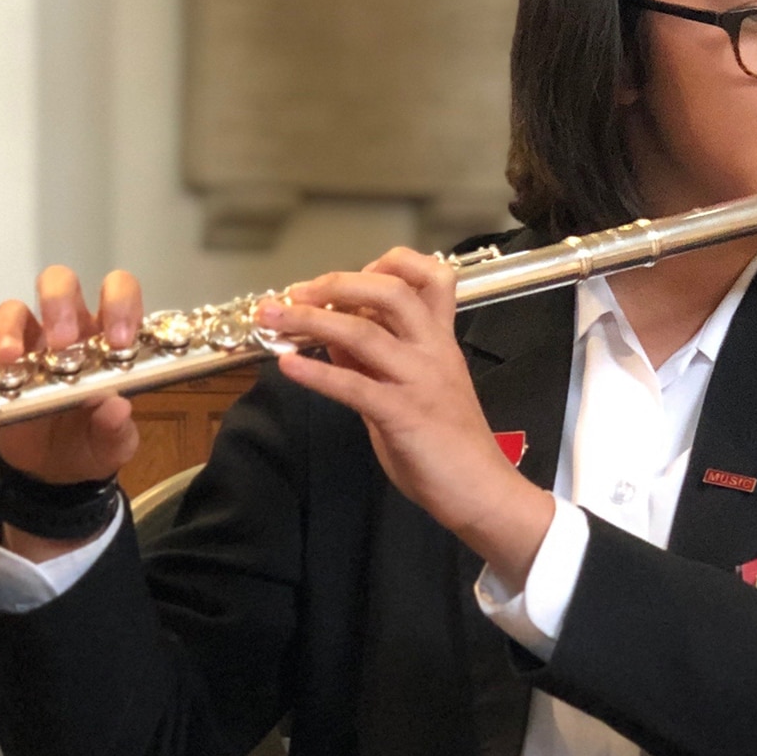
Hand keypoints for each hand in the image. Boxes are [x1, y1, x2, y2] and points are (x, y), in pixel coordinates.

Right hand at [0, 267, 143, 560]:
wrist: (54, 474)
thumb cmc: (91, 442)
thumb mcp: (113, 443)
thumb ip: (116, 428)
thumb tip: (116, 408)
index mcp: (104, 339)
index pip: (119, 294)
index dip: (120, 303)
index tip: (118, 338)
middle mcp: (65, 333)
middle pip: (60, 285)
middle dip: (59, 302)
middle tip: (61, 340)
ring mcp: (26, 349)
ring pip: (14, 312)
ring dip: (10, 328)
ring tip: (10, 357)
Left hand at [259, 248, 554, 588]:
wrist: (482, 491)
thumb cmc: (449, 446)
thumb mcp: (412, 390)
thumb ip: (376, 361)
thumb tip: (332, 335)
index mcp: (441, 340)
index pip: (430, 277)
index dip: (387, 264)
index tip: (348, 278)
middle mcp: (434, 350)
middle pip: (390, 291)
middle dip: (337, 283)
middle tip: (295, 292)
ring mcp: (420, 380)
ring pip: (364, 332)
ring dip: (311, 320)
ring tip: (274, 318)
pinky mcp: (404, 415)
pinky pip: (354, 386)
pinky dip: (317, 372)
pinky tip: (289, 366)